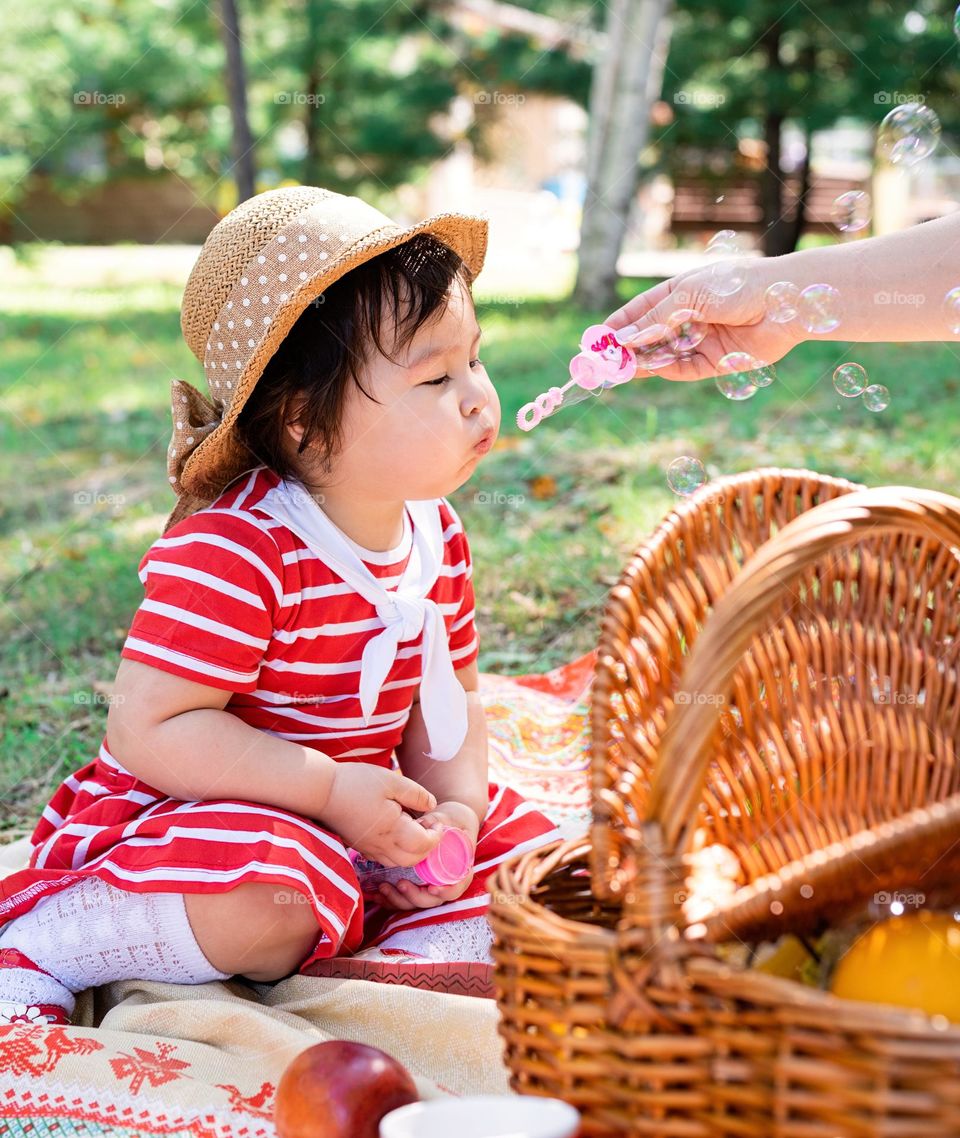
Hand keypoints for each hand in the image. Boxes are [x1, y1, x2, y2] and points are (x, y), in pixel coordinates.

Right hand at [320, 762, 443, 866]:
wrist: (321, 791)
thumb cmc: (356, 782)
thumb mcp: (391, 781)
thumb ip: (416, 795)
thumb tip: (432, 806)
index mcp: (392, 829)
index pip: (423, 845)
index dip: (436, 836)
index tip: (436, 821)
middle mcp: (381, 845)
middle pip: (413, 860)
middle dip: (427, 848)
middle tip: (429, 827)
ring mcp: (369, 848)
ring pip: (398, 862)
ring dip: (412, 851)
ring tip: (414, 828)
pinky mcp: (360, 846)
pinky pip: (384, 858)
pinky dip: (397, 851)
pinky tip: (397, 831)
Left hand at [375, 799, 480, 911]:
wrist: (449, 822)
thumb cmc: (452, 821)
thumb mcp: (447, 819)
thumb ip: (437, 822)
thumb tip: (423, 825)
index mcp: (460, 871)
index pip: (456, 889)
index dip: (445, 892)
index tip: (432, 888)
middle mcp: (446, 883)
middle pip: (432, 900)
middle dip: (415, 896)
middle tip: (400, 884)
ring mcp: (431, 887)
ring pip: (416, 903)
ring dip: (399, 900)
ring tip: (383, 887)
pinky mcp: (417, 887)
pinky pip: (404, 900)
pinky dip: (391, 900)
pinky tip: (376, 894)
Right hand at [605, 258, 802, 381]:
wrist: (785, 301)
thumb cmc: (738, 285)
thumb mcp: (689, 295)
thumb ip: (656, 318)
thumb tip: (624, 337)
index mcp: (682, 292)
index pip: (642, 310)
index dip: (619, 324)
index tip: (596, 337)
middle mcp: (690, 317)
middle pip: (649, 337)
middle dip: (626, 348)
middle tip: (601, 362)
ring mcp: (702, 340)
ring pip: (663, 355)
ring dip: (641, 362)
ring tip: (618, 370)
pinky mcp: (717, 361)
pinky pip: (685, 369)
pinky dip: (667, 369)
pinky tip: (650, 369)